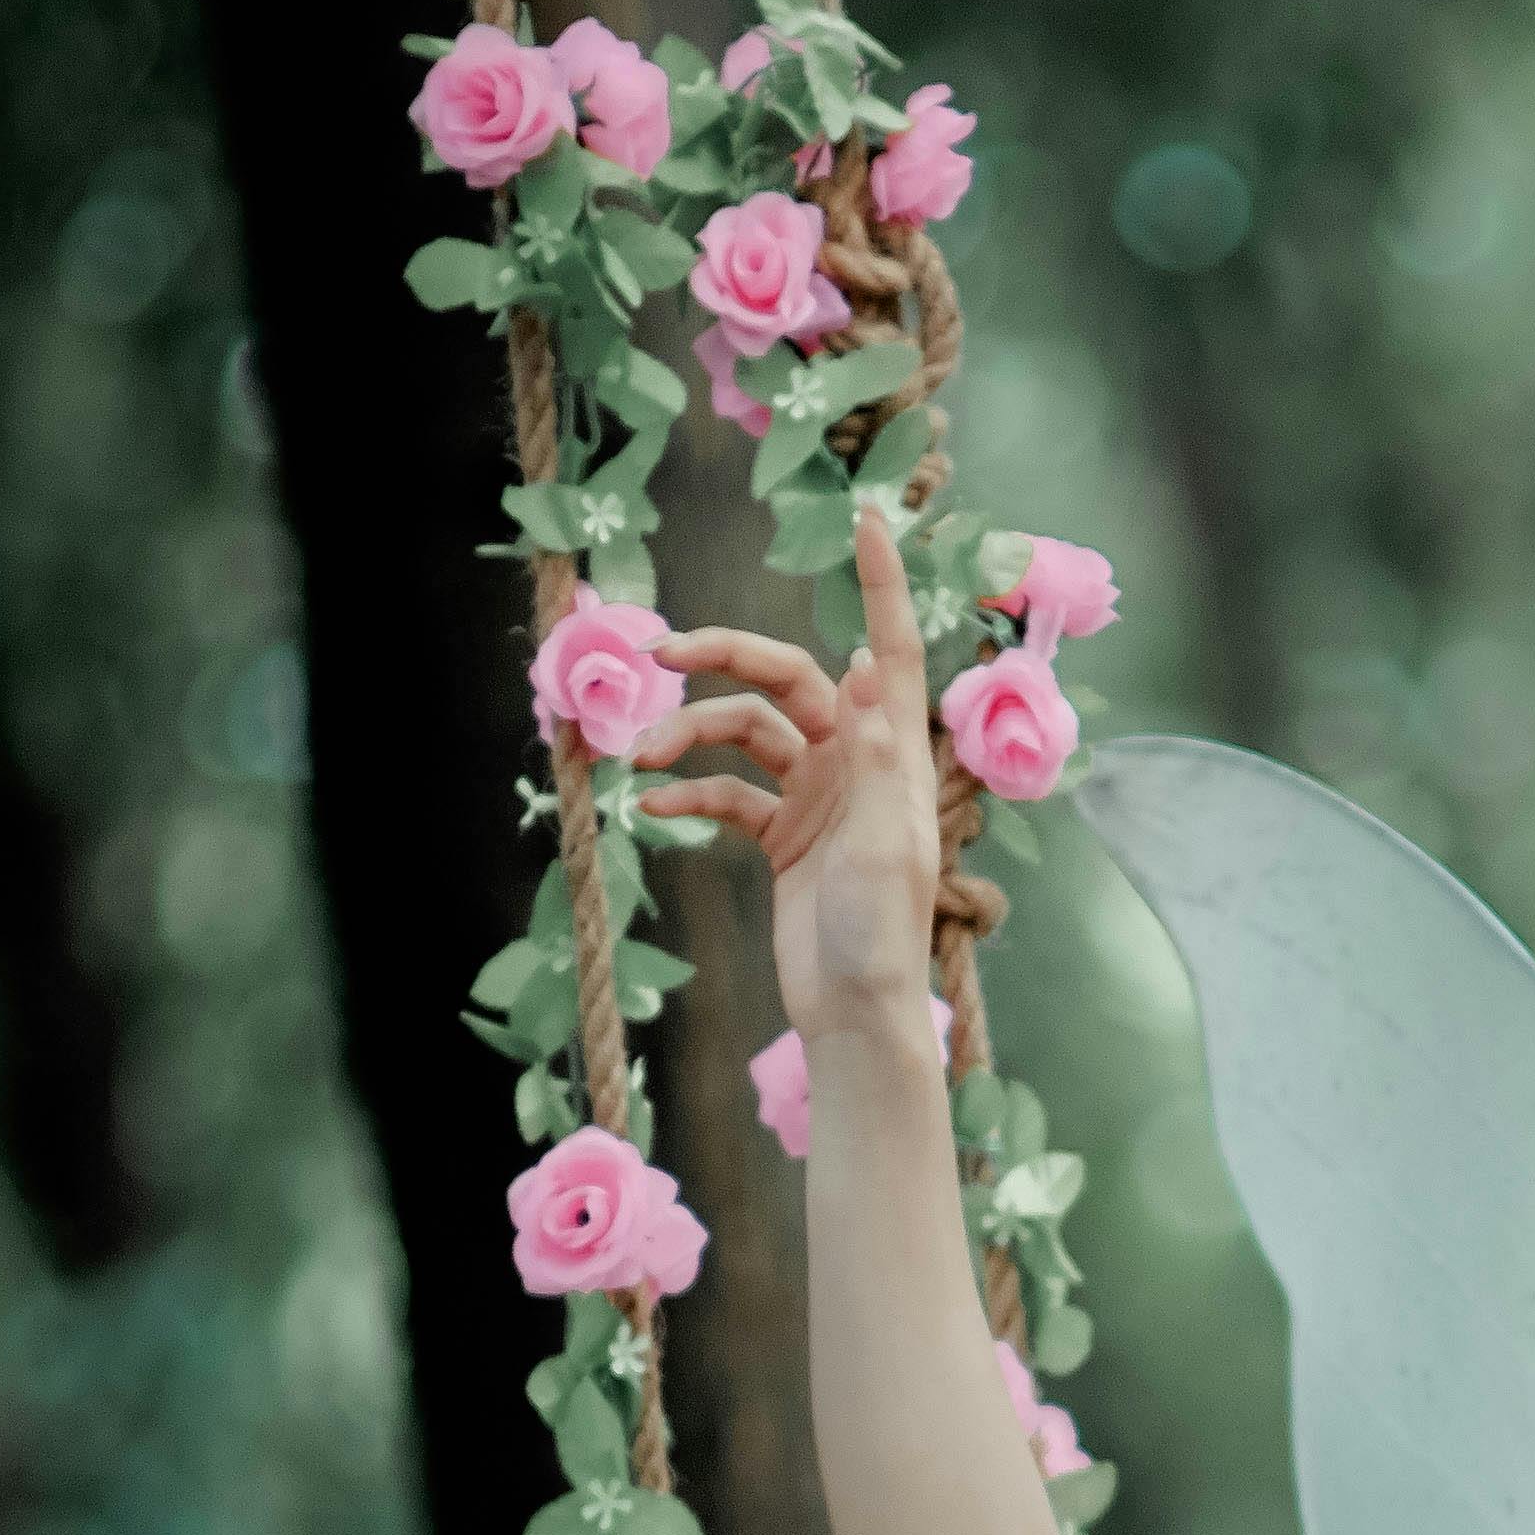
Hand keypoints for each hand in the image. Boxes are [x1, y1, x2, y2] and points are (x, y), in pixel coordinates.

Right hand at [635, 498, 940, 1044]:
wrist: (852, 1012)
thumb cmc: (879, 935)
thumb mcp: (884, 844)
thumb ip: (874, 756)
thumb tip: (856, 667)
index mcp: (891, 755)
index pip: (887, 650)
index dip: (880, 587)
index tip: (865, 522)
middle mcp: (855, 762)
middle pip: (787, 679)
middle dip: (726, 659)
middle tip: (663, 653)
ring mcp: (816, 796)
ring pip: (745, 734)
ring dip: (692, 738)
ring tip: (643, 755)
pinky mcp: (783, 836)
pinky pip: (728, 794)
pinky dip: (691, 792)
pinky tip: (650, 804)